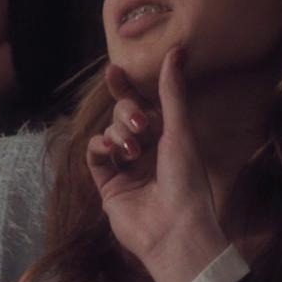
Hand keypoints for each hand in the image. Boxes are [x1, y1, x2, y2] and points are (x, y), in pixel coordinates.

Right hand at [86, 48, 227, 281]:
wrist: (174, 230)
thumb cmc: (186, 181)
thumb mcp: (180, 131)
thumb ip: (172, 93)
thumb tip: (176, 50)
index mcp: (168, 138)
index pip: (144, 104)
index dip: (129, 87)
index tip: (116, 70)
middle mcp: (147, 151)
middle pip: (124, 115)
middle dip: (127, 113)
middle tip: (139, 124)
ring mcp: (126, 168)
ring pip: (109, 133)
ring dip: (117, 133)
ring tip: (132, 149)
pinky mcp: (108, 185)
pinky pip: (95, 156)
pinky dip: (99, 146)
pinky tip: (109, 149)